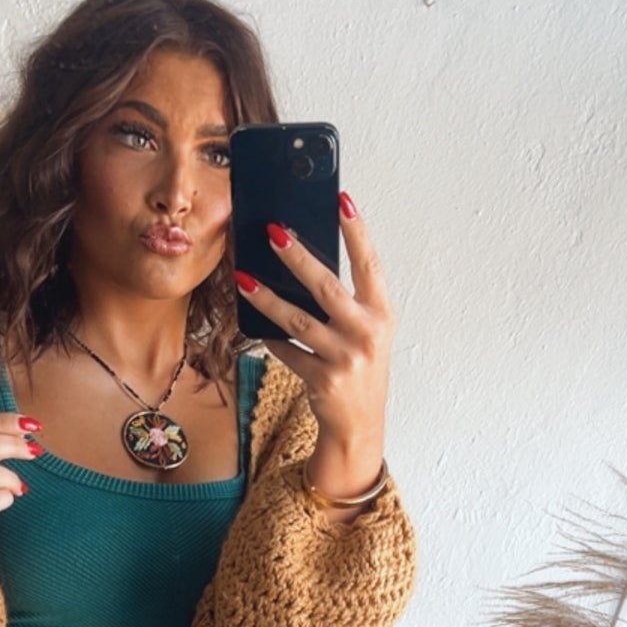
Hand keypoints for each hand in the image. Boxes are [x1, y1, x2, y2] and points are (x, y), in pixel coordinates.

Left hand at [233, 192, 393, 485]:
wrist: (360, 425)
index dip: (357, 232)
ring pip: (298, 321)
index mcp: (382, 314)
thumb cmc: (359, 367)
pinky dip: (271, 339)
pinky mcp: (322, 380)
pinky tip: (255, 326)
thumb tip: (302, 259)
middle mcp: (367, 334)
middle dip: (297, 257)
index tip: (341, 200)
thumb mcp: (365, 332)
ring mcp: (345, 359)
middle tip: (272, 231)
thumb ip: (346, 301)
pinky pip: (287, 352)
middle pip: (327, 288)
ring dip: (267, 298)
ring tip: (244, 277)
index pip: (370, 264)